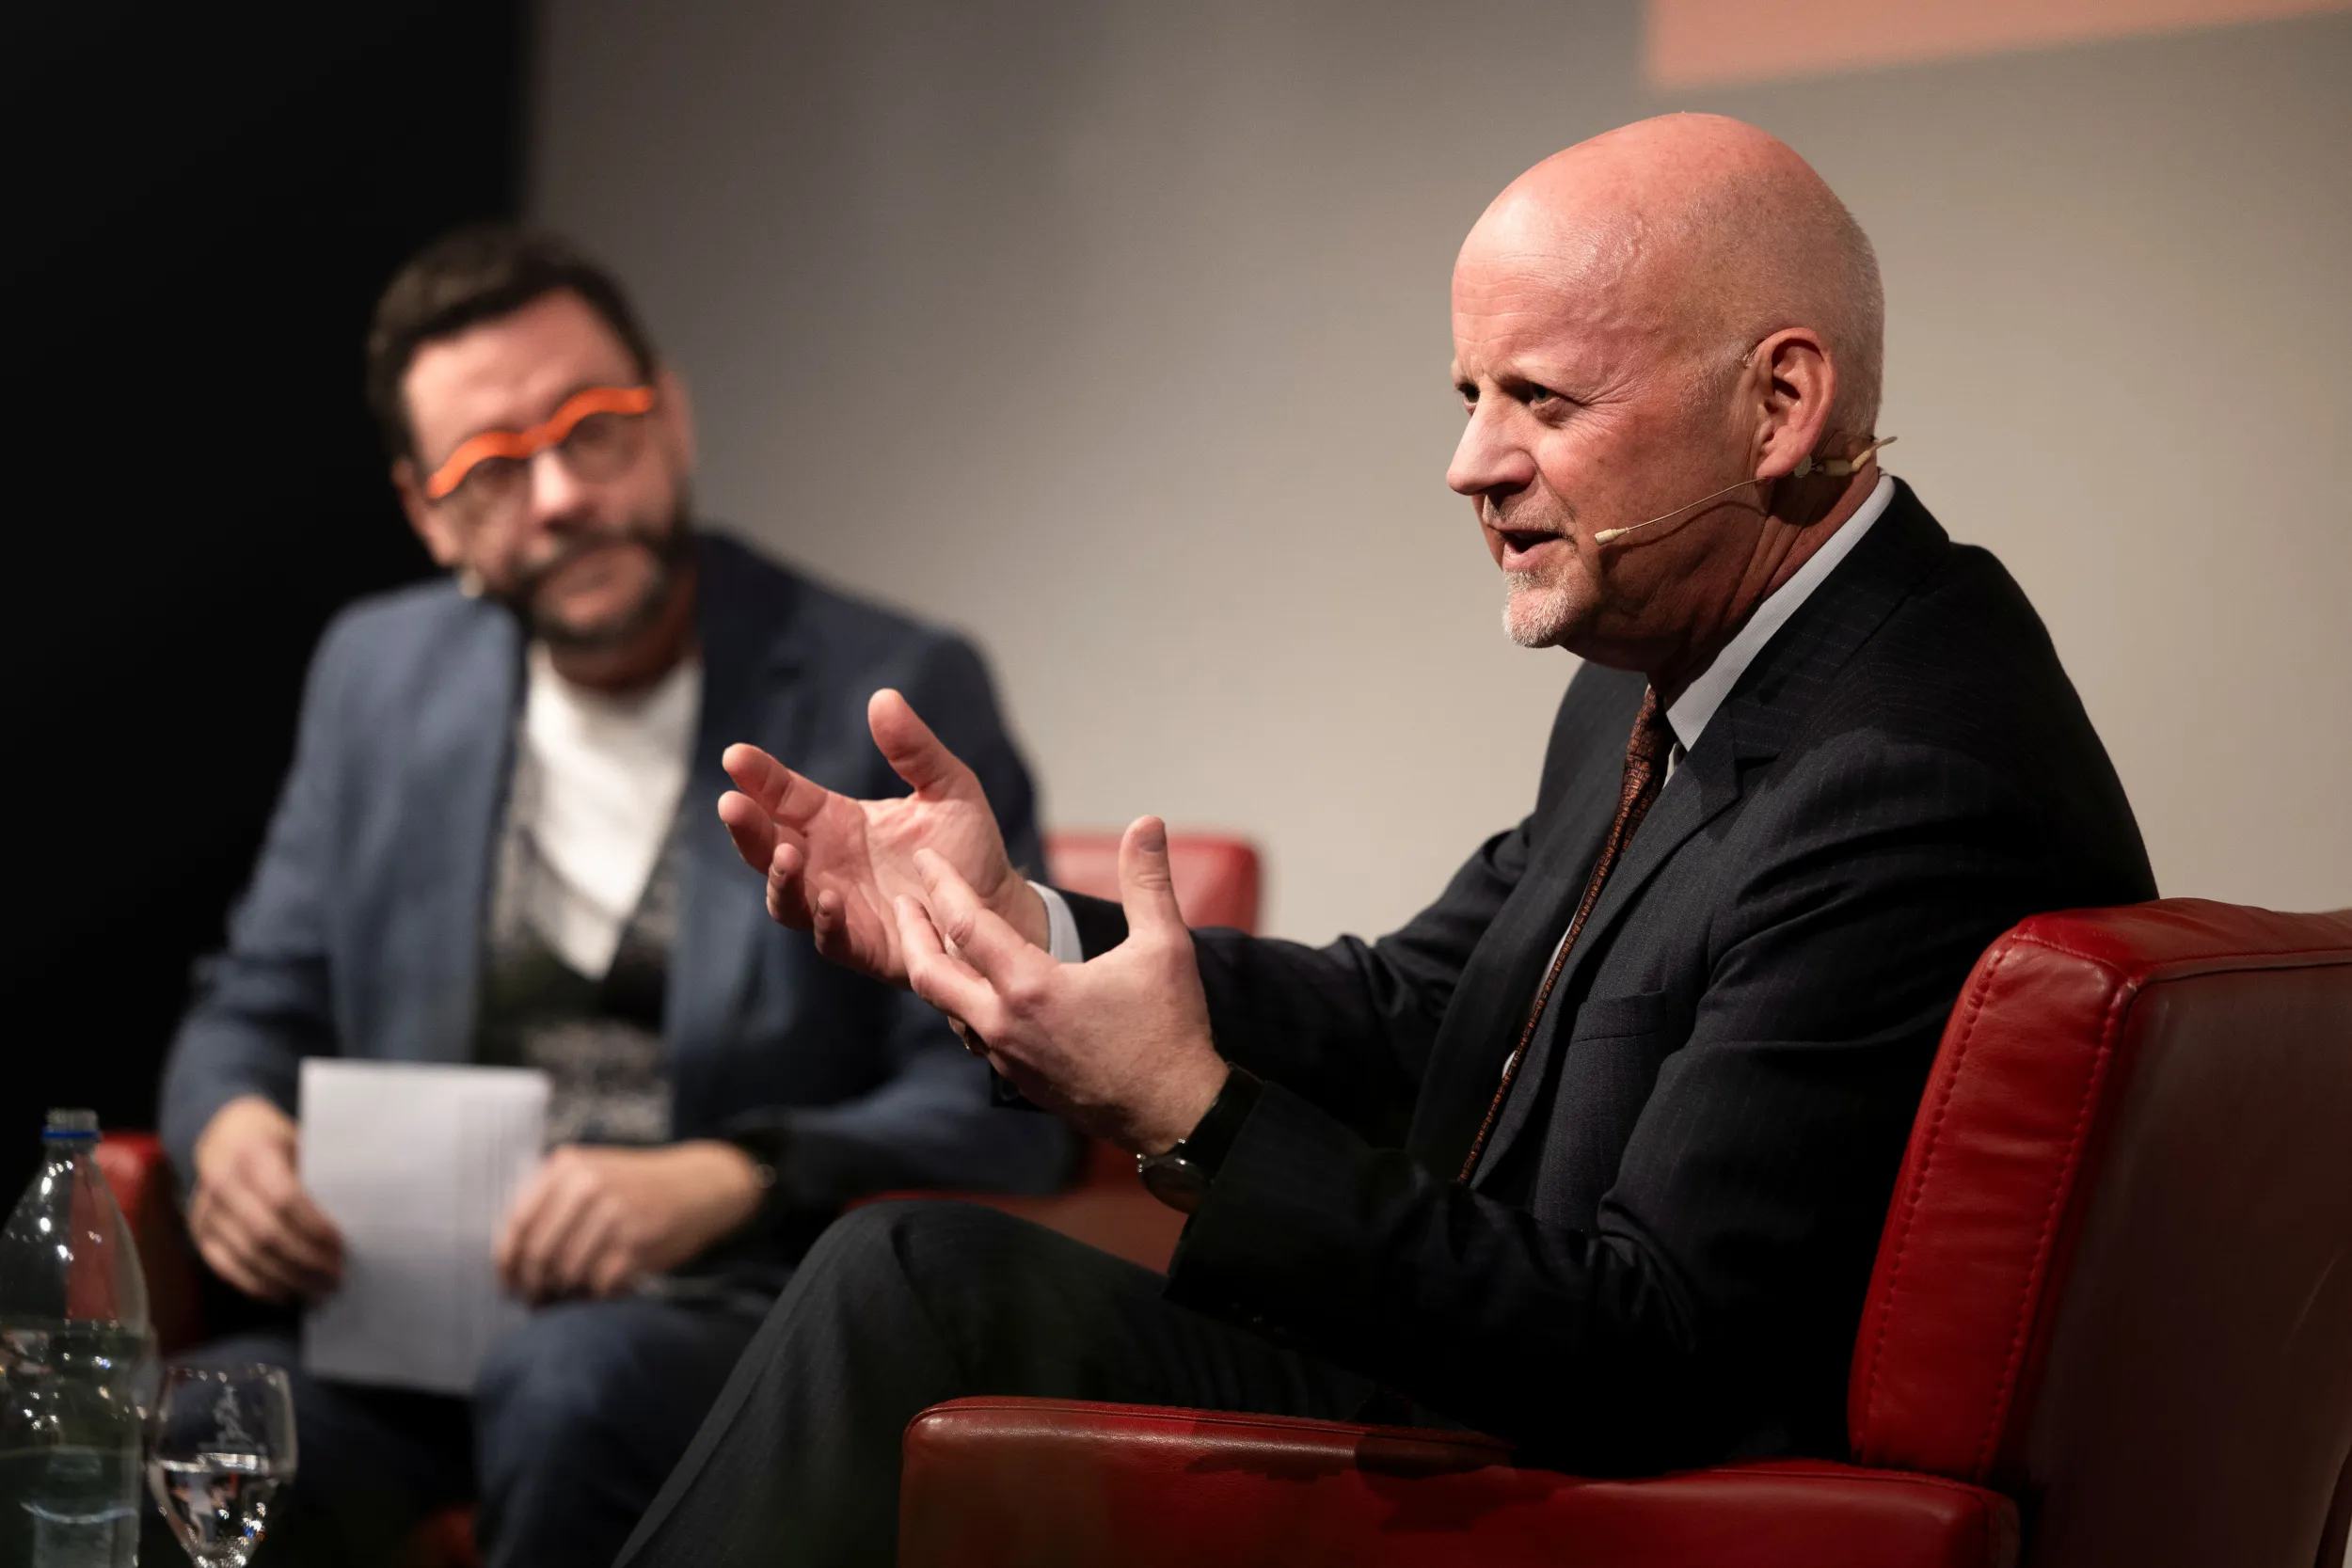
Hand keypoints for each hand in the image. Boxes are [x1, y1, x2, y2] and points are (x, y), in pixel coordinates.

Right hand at [188, 1096, 342, 1302]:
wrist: (227, 1136)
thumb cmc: (277, 1140)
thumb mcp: (300, 1140)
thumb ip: (320, 1172)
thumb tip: (359, 1213)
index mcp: (252, 1152)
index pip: (285, 1199)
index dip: (314, 1228)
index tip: (342, 1247)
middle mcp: (222, 1182)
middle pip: (266, 1234)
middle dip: (305, 1261)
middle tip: (336, 1278)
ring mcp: (205, 1210)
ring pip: (247, 1256)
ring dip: (287, 1279)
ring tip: (319, 1291)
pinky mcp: (199, 1233)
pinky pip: (227, 1268)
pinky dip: (259, 1285)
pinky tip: (287, 1294)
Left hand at [493, 1141, 762, 1302]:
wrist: (697, 1185)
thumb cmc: (635, 1186)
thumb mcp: (590, 1172)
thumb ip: (549, 1199)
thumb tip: (509, 1257)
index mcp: (569, 1167)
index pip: (520, 1222)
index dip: (507, 1260)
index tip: (506, 1280)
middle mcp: (589, 1186)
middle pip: (540, 1252)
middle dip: (531, 1284)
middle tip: (532, 1298)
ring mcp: (615, 1214)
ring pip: (567, 1272)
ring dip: (562, 1293)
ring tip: (565, 1296)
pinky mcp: (638, 1243)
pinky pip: (598, 1283)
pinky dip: (594, 1294)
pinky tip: (598, 1290)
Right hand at [717, 688, 1046, 983]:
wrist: (998, 906)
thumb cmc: (965, 847)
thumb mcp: (949, 788)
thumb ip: (915, 750)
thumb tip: (883, 697)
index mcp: (836, 822)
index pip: (784, 797)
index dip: (759, 777)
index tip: (736, 756)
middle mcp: (826, 865)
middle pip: (768, 848)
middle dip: (747, 828)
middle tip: (731, 805)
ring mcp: (839, 908)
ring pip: (786, 898)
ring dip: (779, 878)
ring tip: (786, 855)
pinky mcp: (863, 946)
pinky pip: (831, 939)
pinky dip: (825, 921)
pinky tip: (831, 900)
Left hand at [897, 816, 1227, 1153]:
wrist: (1174, 1116)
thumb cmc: (1169, 1031)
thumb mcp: (1164, 947)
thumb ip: (1148, 880)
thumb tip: (1148, 822)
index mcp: (1030, 988)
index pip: (965, 924)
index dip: (942, 884)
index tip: (924, 857)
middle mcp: (1003, 1025)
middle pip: (928, 974)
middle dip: (910, 932)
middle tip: (902, 901)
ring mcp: (1006, 1058)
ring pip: (948, 1009)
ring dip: (935, 970)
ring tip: (934, 940)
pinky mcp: (1017, 1079)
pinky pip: (974, 1033)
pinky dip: (963, 1002)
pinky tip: (976, 989)